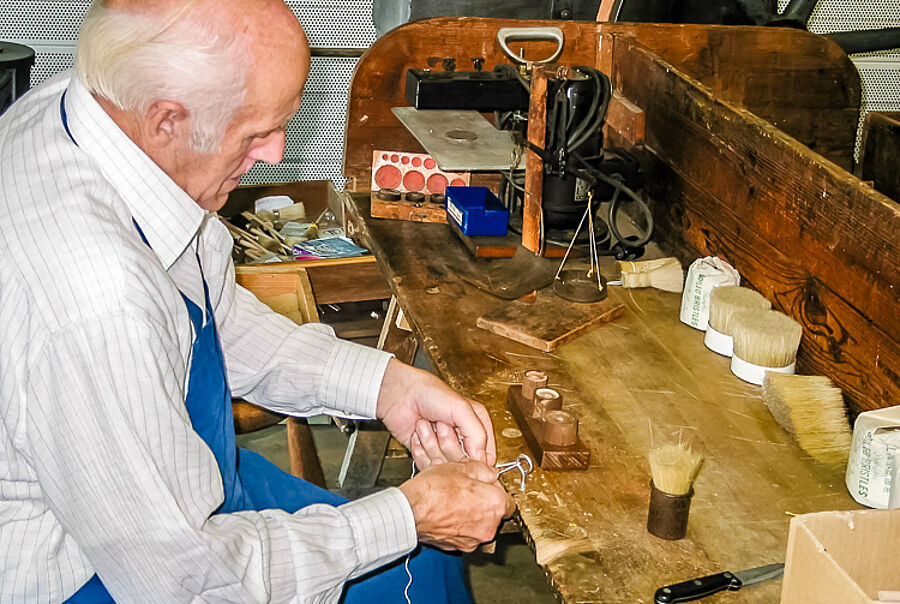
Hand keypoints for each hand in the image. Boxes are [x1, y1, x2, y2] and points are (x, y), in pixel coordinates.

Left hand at [377, 359, 496, 465]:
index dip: (474, 458)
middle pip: (463, 464)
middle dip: (449, 445)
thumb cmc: (429, 393)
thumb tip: (481, 460)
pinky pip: (427, 465)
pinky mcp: (426, 454)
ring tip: (428, 425)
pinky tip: (419, 433)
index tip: (463, 448)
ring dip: (432, 444)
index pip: (485, 456)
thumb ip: (477, 434)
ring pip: (444, 466)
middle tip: (440, 425)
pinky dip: (420, 450)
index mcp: (477, 426)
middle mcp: (462, 439)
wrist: (399, 394)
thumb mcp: (461, 409)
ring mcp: (443, 448)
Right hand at [398, 460, 514, 551]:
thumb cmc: (434, 490)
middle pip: (494, 514)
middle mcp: (488, 527)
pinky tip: (446, 512)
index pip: (508, 500)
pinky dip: (459, 525)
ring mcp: (473, 540)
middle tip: (468, 491)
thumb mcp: (462, 467)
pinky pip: (464, 534)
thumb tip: (490, 473)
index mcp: (495, 505)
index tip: (487, 484)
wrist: (411, 510)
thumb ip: (484, 470)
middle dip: (483, 502)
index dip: (496, 490)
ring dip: (471, 515)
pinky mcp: (457, 547)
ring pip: (479, 525)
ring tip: (454, 501)